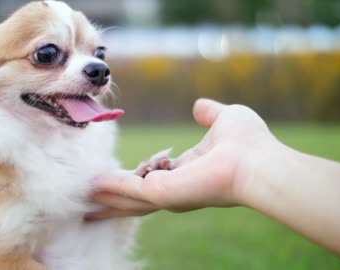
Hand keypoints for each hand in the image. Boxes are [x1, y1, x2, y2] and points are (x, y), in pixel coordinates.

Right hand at [86, 98, 274, 219]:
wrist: (256, 160)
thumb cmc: (248, 143)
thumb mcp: (223, 119)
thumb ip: (208, 114)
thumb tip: (199, 106)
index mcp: (187, 172)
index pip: (153, 179)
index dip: (136, 178)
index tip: (123, 175)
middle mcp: (174, 189)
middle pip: (135, 198)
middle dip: (112, 200)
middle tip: (90, 200)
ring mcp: (167, 194)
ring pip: (127, 199)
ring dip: (105, 197)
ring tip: (83, 196)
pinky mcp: (160, 193)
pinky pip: (126, 189)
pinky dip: (109, 187)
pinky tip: (91, 185)